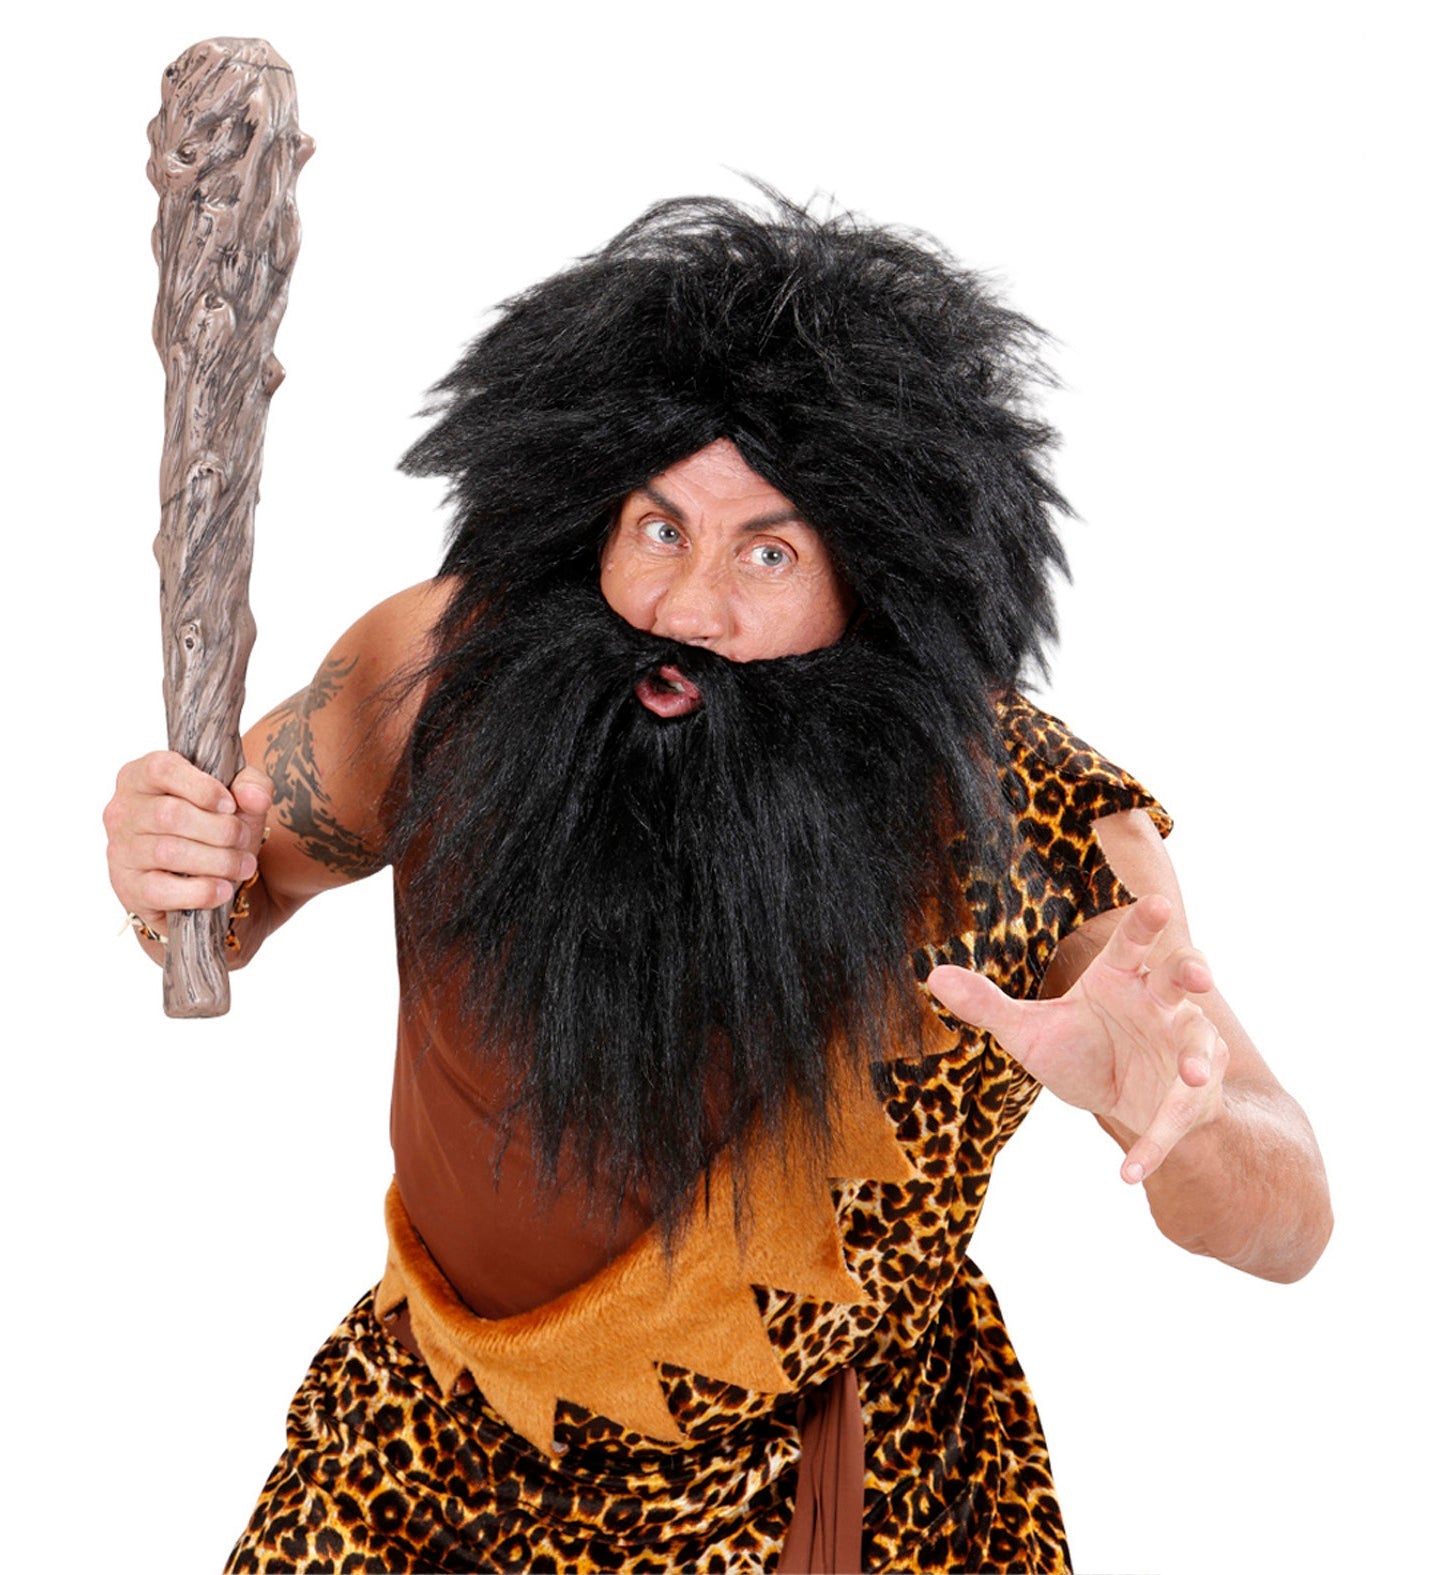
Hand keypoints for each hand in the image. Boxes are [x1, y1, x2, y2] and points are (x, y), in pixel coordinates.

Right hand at [105, 752, 273, 940]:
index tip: (230, 805)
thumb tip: (255, 798)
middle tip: (243, 839)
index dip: (202, 787)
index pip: (161, 769)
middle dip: (220, 829)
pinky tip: (223, 889)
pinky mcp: (130, 888)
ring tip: (243, 865)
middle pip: (169, 814)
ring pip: (169, 852)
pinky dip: (201, 891)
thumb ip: (251, 785)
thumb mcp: (237, 797)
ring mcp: (122, 851)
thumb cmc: (214, 825)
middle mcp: (123, 811)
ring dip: (218, 861)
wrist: (203, 876)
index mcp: (141, 777)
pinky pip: (162, 890)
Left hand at [926, 895, 1228, 1183]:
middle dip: (1192, 972)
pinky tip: (1130, 1171)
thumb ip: (988, 1005)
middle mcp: (1159, 1004)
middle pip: (1182, 977)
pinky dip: (1156, 1144)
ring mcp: (1183, 1046)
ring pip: (1199, 1044)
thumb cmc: (1079, 1048)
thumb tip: (933, 975)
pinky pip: (1177, 1116)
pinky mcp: (1191, 1095)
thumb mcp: (1029, 1031)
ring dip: (1198, 1060)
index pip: (1132, 943)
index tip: (1155, 901)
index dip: (1145, 923)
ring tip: (1193, 1076)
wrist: (1115, 1100)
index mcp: (1120, 977)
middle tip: (1197, 973)